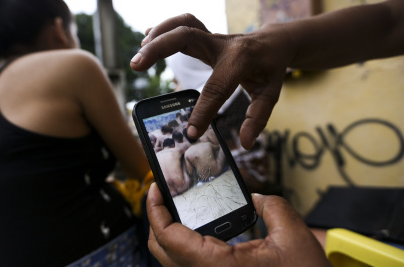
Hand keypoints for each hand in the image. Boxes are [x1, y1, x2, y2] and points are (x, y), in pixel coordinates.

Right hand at [130, 14, 295, 149]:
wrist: (275, 42)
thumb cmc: (271, 69)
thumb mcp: (271, 94)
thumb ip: (257, 118)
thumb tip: (246, 143)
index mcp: (241, 60)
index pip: (217, 87)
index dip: (203, 112)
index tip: (190, 132)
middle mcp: (224, 44)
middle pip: (187, 36)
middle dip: (159, 48)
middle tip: (136, 66)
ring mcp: (213, 37)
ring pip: (182, 24)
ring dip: (158, 35)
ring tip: (139, 56)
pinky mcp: (206, 36)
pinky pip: (182, 25)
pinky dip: (163, 30)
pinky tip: (147, 40)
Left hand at [146, 183, 330, 266]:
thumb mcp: (294, 236)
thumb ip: (272, 207)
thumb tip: (256, 198)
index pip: (168, 238)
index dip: (155, 211)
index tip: (156, 190)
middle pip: (161, 250)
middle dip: (157, 220)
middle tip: (164, 197)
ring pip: (172, 261)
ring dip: (169, 234)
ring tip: (178, 210)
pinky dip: (183, 246)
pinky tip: (196, 231)